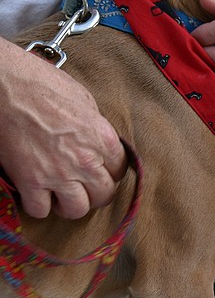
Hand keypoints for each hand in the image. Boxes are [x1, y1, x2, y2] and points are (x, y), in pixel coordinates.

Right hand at [0, 38, 126, 219]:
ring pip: (76, 209)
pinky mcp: (30, 182)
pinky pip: (40, 210)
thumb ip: (95, 127)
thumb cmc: (44, 86)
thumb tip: (95, 139)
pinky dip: (39, 206)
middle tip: (85, 187)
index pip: (120, 170)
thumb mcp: (84, 101)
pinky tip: (38, 194)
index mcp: (103, 139)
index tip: (101, 170)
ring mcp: (58, 174)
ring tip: (63, 195)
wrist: (9, 88)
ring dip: (71, 205)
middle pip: (103, 195)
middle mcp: (86, 161)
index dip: (110, 171)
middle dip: (96, 193)